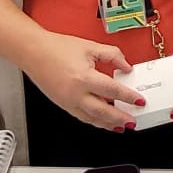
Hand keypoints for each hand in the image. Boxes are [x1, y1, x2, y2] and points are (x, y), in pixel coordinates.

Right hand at [19, 31, 143, 131]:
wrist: (33, 51)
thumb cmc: (56, 48)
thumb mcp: (90, 46)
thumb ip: (112, 55)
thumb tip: (125, 66)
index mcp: (84, 77)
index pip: (113, 91)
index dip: (129, 97)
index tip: (139, 100)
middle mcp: (76, 93)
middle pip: (104, 112)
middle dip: (121, 118)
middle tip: (133, 120)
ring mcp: (68, 102)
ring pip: (92, 119)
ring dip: (108, 124)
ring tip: (121, 126)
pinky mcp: (63, 104)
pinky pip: (82, 117)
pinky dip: (94, 121)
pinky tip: (102, 121)